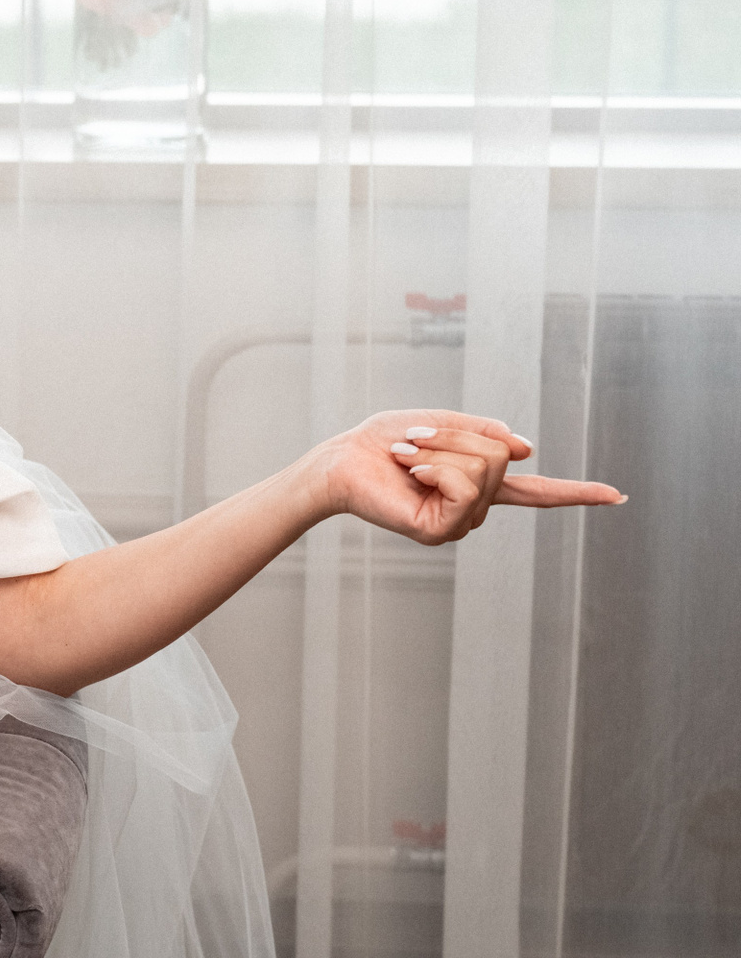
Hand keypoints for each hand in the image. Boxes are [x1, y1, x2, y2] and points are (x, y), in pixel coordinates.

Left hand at [304, 409, 624, 545]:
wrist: (340, 460)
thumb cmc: (382, 442)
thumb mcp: (441, 425)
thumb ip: (484, 434)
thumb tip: (526, 449)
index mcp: (479, 484)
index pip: (537, 493)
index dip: (577, 493)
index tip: (617, 496)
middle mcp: (475, 507)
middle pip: (500, 455)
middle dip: (454, 437)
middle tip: (411, 443)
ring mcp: (460, 522)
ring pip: (483, 467)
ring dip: (439, 448)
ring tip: (405, 456)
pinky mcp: (441, 531)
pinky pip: (462, 485)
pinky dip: (435, 468)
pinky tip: (410, 472)